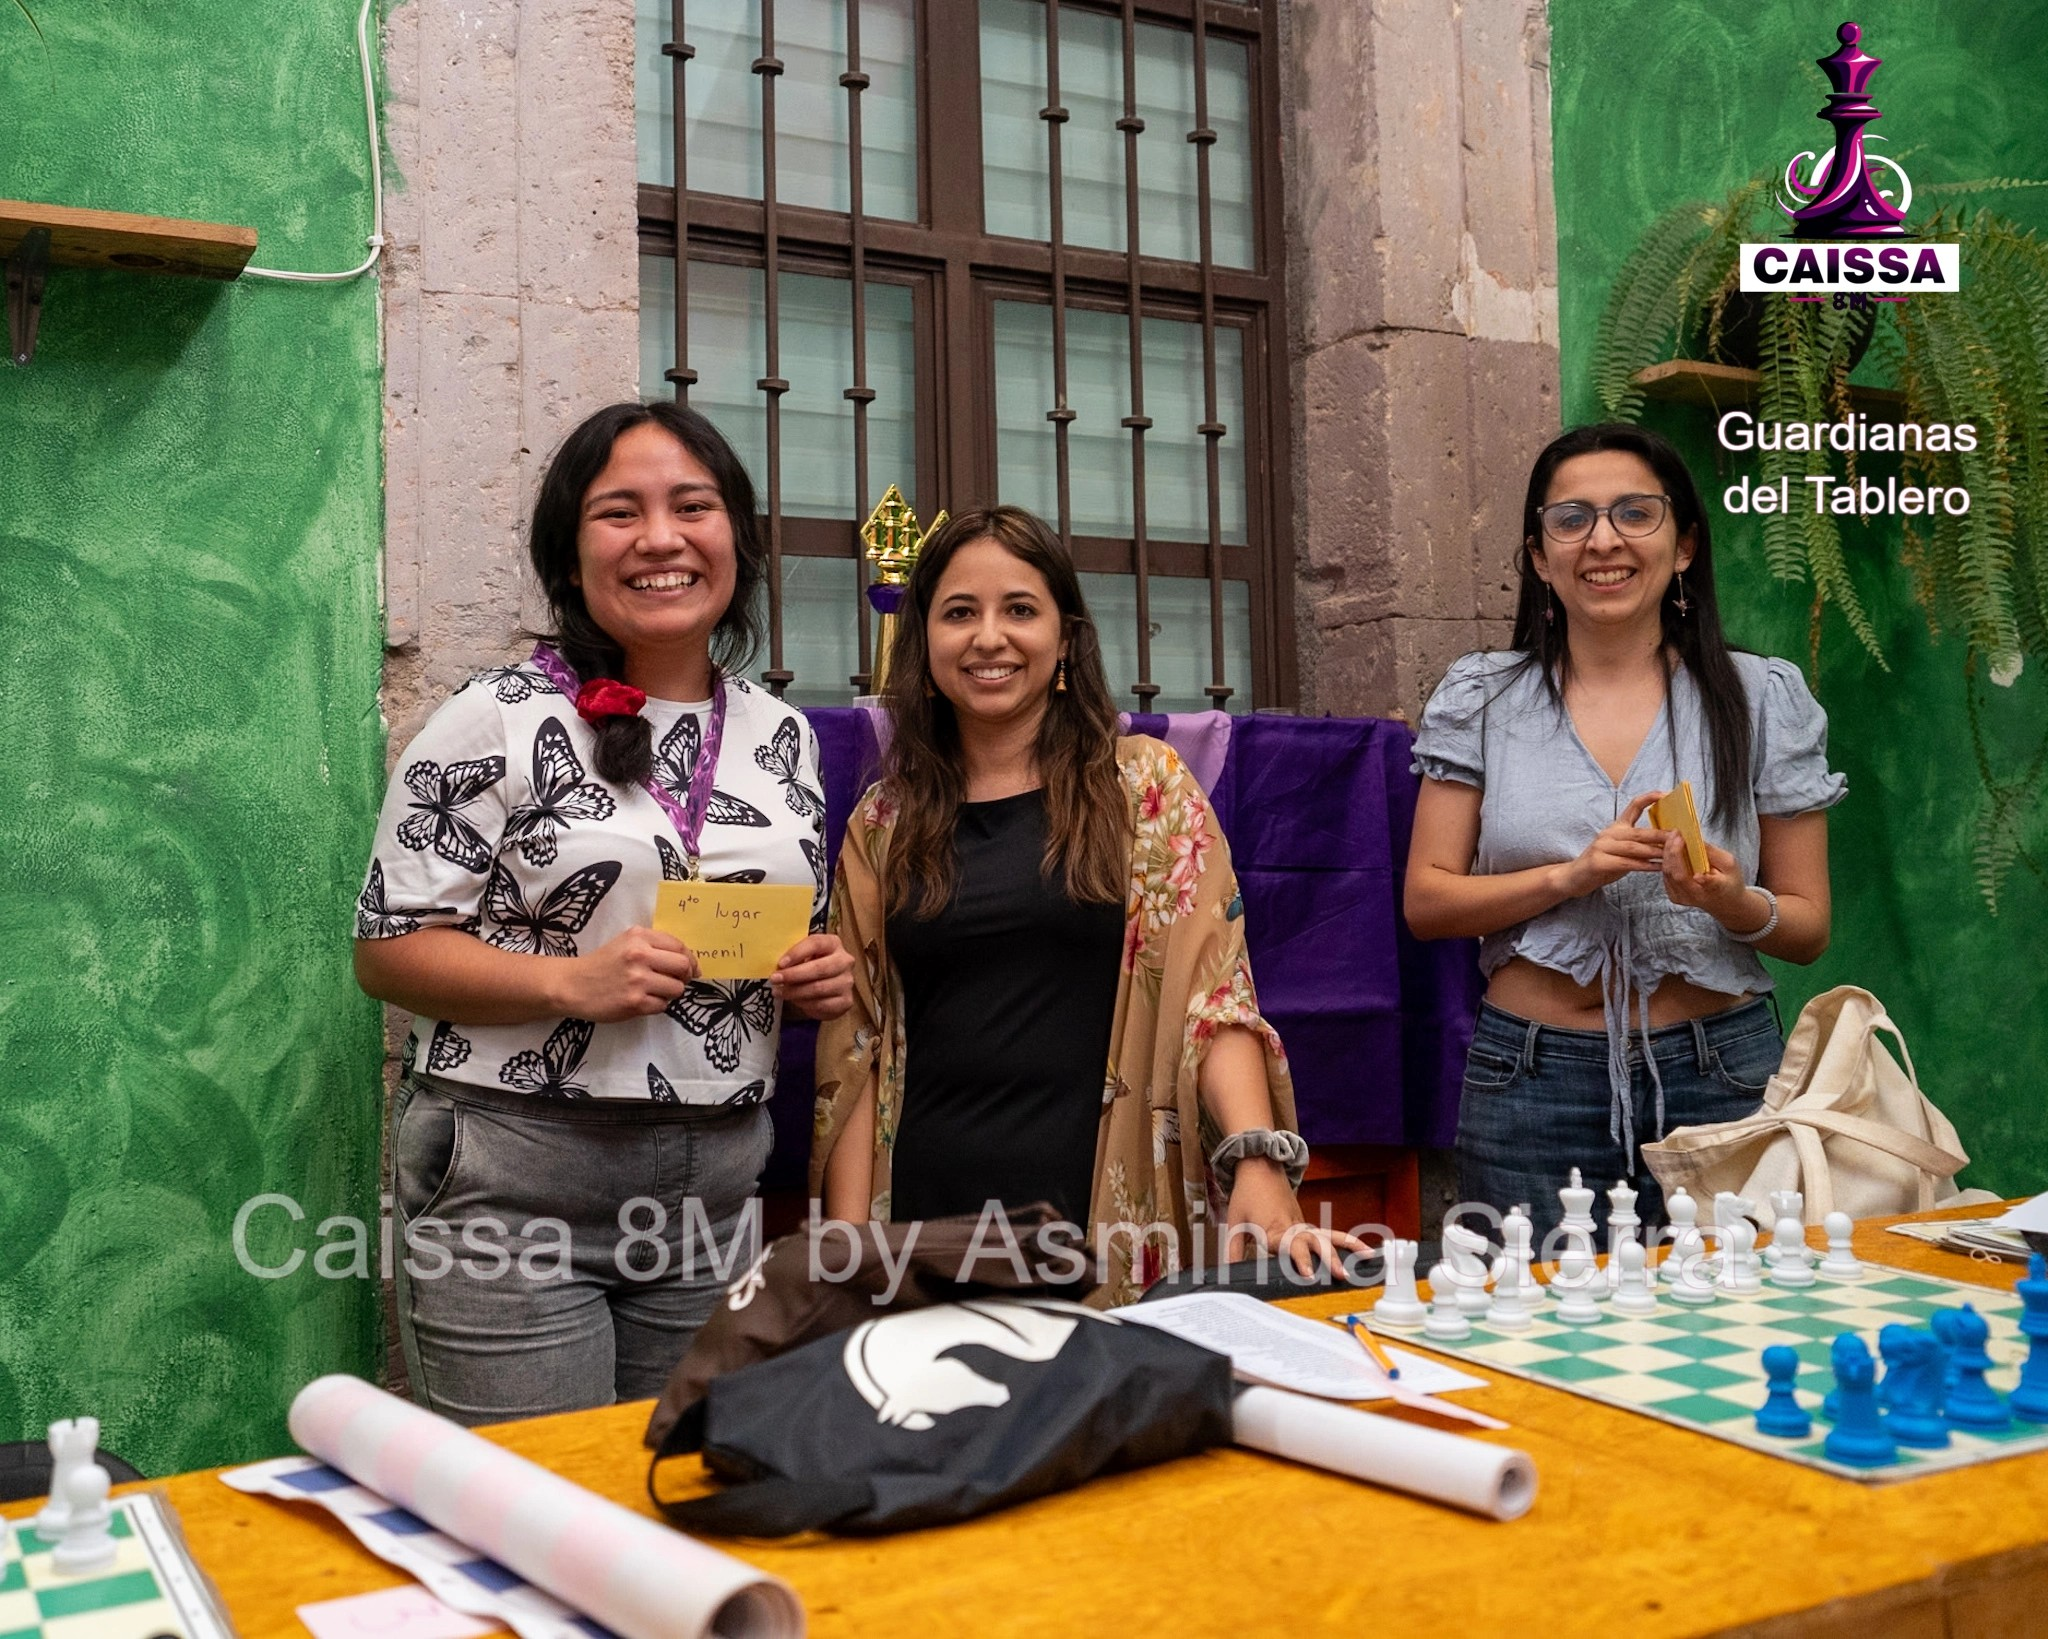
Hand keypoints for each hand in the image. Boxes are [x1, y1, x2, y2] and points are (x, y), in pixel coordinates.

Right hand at [555, 927, 696, 1021]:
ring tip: (654, 991)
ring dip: (669, 993)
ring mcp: (638, 980)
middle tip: (674, 981)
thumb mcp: (626, 943)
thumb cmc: (602, 964)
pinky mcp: (635, 1002)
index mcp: (639, 937)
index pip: (679, 946)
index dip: (689, 959)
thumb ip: (655, 946)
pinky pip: (662, 1006)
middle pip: (683, 967)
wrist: (572, 985)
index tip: (689, 968)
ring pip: (676, 989)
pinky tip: (642, 1000)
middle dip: (684, 976)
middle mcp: (640, 956)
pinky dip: (656, 1005)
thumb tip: (691, 964)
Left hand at [771, 932, 856, 1020]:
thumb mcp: (802, 956)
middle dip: (794, 975)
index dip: (797, 953)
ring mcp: (847, 982)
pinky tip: (795, 1001)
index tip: (780, 964)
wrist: (826, 986)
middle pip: (819, 968)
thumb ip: (793, 957)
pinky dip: (805, 1004)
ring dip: (795, 992)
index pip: (816, 943)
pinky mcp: (846, 1001)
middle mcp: (845, 961)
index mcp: (833, 943)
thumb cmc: (810, 966)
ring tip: (779, 992)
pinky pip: (822, 1004)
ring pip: (819, 988)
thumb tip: (778, 967)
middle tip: (775, 979)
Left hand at [1223, 1159, 1369, 1276]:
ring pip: (1327, 1236)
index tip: (1308, 1273)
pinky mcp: (1305, 1223)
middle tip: (1341, 1274)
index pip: (1289, 1246)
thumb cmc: (1246, 1193)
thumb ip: (1233, 1249)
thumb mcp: (1235, 1221)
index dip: (1300, 1259)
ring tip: (1365, 1259)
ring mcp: (1302, 1223)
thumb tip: (1229, 1271)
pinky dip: (1346, 1241)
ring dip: (1345, 1248)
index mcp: (1273, 1228)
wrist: (1259, 1165)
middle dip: (1328, 1259)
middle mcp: (1292, 1226)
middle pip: (1314, 1242)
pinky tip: (1362, 1250)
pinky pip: (1328, 1233)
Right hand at [1561, 791, 1671, 897]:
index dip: (1649, 798)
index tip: (1665, 794)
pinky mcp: (1599, 862)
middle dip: (1661, 835)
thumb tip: (1666, 842)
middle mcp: (1609, 834)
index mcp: (1616, 827)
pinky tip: (1657, 868)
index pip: (1633, 806)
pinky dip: (1644, 866)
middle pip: (1639, 832)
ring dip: (1656, 852)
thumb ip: (1638, 844)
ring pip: (1634, 848)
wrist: (1574, 877)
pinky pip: (1626, 863)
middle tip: (1680, 837)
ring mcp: (1602, 847)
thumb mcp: (1620, 850)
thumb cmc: (1602, 864)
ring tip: (1672, 855)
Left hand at [1661, 837, 1769, 931]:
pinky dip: (1666, 860)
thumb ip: (1714, 854)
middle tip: (1676, 834)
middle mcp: (1696, 897)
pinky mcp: (1674, 896)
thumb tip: (1696, 840)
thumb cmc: (1729, 881)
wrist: (1724, 903)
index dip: (1705, 880)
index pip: (1710, 886)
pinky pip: (1666, 875)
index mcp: (1716, 890)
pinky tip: (1670, 848)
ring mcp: (1682, 898)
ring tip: (1672, 837)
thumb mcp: (1730, 864)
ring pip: (1668, 874)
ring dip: (1667, 853)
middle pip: (1679, 875)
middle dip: (1674, 852)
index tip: (1700, 875)